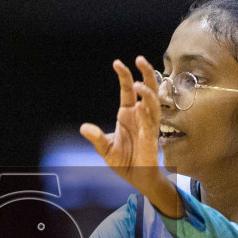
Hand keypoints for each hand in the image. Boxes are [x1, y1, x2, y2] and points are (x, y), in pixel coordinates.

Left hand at [79, 57, 174, 202]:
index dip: (124, 75)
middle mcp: (140, 115)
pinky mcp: (152, 137)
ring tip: (138, 84)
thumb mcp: (105, 149)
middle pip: (147, 89)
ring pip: (153, 102)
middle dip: (145, 73)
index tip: (117, 63)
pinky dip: (147, 113)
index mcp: (128, 113)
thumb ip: (96, 138)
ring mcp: (148, 125)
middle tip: (139, 59)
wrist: (136, 178)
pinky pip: (151, 121)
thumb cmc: (123, 161)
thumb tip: (84, 128)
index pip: (127, 90)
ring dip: (147, 93)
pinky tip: (141, 105)